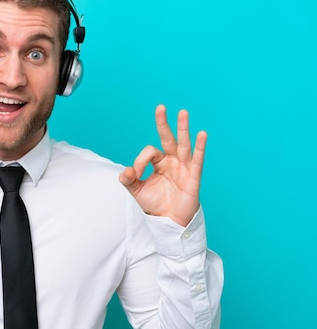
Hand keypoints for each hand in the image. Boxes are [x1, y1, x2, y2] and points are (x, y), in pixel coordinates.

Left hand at [119, 104, 206, 226]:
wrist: (169, 221)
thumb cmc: (156, 204)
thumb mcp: (137, 190)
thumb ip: (128, 179)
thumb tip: (126, 170)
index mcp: (160, 162)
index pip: (150, 151)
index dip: (140, 160)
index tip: (135, 174)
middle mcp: (172, 161)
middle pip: (168, 138)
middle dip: (164, 123)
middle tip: (160, 107)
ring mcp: (184, 167)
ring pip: (183, 144)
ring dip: (183, 128)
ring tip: (183, 112)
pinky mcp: (193, 177)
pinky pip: (197, 159)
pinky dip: (200, 147)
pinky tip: (202, 134)